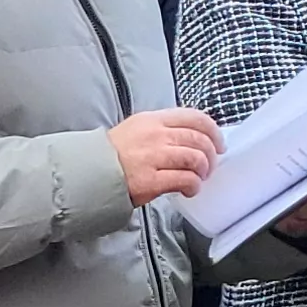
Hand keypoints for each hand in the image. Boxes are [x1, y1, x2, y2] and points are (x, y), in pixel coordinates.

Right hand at [108, 108, 224, 204]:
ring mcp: (153, 157)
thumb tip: (193, 138)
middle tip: (209, 166)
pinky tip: (189, 190)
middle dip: (211, 155)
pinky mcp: (151, 180)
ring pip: (196, 159)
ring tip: (198, 178)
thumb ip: (163, 129)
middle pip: (199, 139)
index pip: (194, 117)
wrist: (87, 174)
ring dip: (203, 171)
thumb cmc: (112, 155)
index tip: (219, 143)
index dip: (214, 131)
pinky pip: (185, 180)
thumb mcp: (136, 129)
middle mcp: (155, 135)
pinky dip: (193, 186)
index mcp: (152, 120)